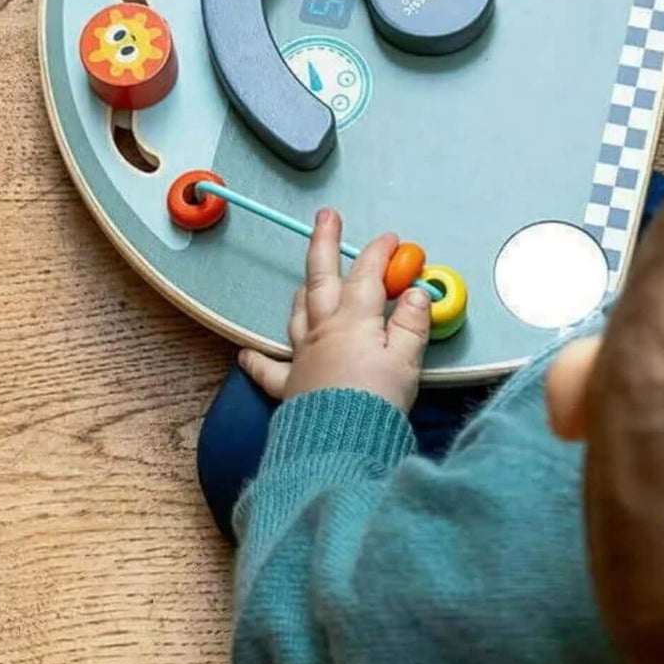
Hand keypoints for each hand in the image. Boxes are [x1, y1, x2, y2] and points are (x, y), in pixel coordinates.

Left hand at [238, 209, 429, 412]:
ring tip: (308, 281)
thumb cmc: (376, 402)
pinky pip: (268, 368)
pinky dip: (258, 359)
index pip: (368, 275)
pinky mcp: (289, 386)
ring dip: (304, 291)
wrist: (339, 446)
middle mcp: (323, 330)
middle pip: (321, 278)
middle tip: (326, 217)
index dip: (381, 253)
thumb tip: (415, 292)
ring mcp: (301, 356)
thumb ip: (411, 323)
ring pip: (298, 312)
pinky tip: (247, 354)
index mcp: (354, 321)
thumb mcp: (407, 362)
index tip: (392, 240)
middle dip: (325, 244)